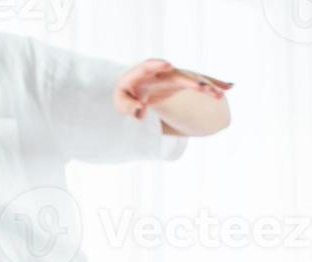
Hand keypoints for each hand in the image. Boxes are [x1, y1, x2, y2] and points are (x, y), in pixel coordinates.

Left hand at [114, 59, 232, 121]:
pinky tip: (229, 87)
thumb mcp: (120, 101)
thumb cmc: (125, 94)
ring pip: (192, 79)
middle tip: (202, 89)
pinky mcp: (182, 82)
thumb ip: (127, 106)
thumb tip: (140, 112)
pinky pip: (200, 82)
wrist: (134, 88)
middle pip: (178, 75)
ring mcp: (174, 75)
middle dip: (190, 81)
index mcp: (142, 73)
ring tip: (220, 95)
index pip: (149, 65)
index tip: (168, 63)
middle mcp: (162, 71)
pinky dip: (213, 84)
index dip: (158, 64)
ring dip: (206, 86)